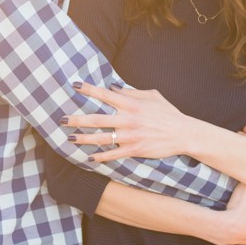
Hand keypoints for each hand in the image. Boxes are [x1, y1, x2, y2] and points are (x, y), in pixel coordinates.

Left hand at [62, 82, 191, 161]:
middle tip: (62, 119)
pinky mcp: (134, 150)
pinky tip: (89, 158)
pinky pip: (113, 154)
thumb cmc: (167, 112)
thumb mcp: (151, 96)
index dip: (89, 90)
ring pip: (101, 138)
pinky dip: (100, 157)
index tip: (74, 86)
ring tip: (69, 139)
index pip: (105, 95)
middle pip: (96, 118)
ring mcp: (130, 136)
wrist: (183, 133)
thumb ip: (131, 92)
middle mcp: (128, 119)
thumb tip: (112, 88)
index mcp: (131, 104)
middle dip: (77, 119)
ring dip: (83, 139)